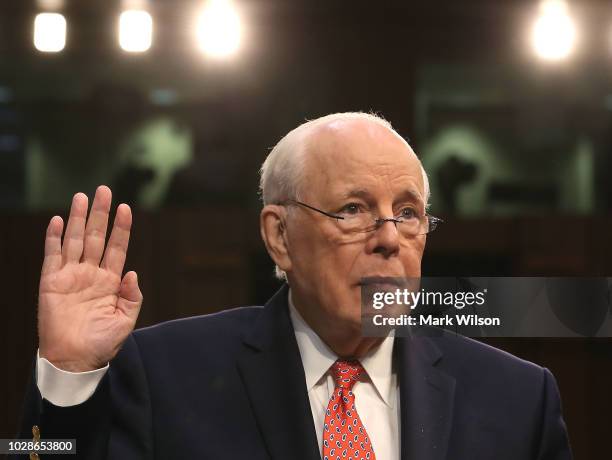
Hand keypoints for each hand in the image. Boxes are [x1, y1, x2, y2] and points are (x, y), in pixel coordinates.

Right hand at [38, 186, 142, 371]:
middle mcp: (91, 274)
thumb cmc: (102, 344)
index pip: (117, 248)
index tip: (126, 208)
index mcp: (110, 282)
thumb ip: (132, 297)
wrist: (75, 361)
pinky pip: (52, 256)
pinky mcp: (50, 283)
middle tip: (104, 189)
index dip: (121, 228)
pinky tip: (57, 220)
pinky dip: (53, 238)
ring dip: (78, 218)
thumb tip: (132, 272)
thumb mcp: (125, 321)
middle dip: (100, 213)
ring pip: (75, 240)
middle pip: (97, 237)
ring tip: (81, 196)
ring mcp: (70, 276)